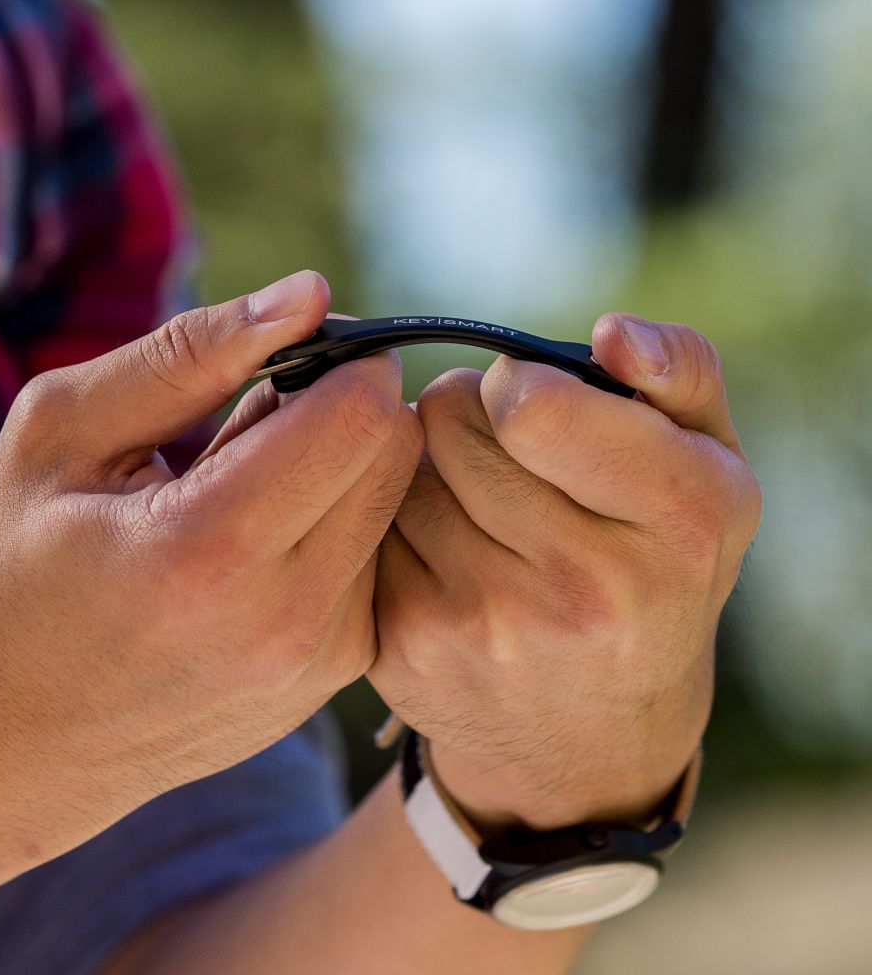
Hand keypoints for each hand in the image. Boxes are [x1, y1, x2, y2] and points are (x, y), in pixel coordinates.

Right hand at [0, 271, 421, 853]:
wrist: (2, 748)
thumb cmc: (7, 573)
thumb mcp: (60, 434)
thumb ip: (189, 352)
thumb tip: (308, 292)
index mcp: (206, 549)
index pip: (361, 410)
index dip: (333, 355)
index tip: (278, 356)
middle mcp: (284, 622)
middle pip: (395, 452)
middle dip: (343, 403)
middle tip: (253, 417)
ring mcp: (316, 666)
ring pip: (394, 505)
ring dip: (336, 468)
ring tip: (238, 492)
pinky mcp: (330, 683)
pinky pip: (374, 562)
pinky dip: (331, 527)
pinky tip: (251, 547)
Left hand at [370, 314, 760, 830]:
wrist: (589, 735)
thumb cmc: (652, 564)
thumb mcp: (707, 468)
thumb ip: (678, 373)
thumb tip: (613, 334)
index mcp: (679, 525)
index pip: (533, 403)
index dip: (519, 384)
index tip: (531, 404)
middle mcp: (587, 590)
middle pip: (448, 416)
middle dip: (468, 411)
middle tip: (503, 448)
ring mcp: (489, 626)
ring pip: (397, 463)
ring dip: (426, 463)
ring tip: (477, 501)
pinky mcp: (408, 648)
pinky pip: (362, 520)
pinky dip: (391, 518)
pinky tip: (439, 549)